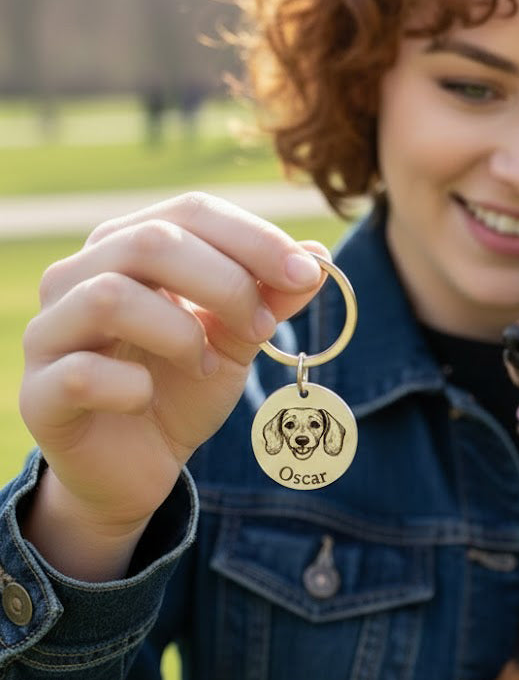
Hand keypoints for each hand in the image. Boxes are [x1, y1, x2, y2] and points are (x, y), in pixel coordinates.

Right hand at [19, 193, 327, 576]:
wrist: (137, 467)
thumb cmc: (182, 389)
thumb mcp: (236, 341)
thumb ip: (269, 300)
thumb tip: (318, 257)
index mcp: (128, 248)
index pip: (191, 212)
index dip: (255, 238)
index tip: (306, 274)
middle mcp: (78, 276)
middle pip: (152, 242)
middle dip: (226, 283)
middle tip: (261, 330)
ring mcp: (51, 332)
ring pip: (111, 297)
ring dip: (181, 333)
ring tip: (206, 365)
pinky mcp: (40, 393)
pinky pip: (83, 373)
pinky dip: (132, 386)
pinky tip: (148, 397)